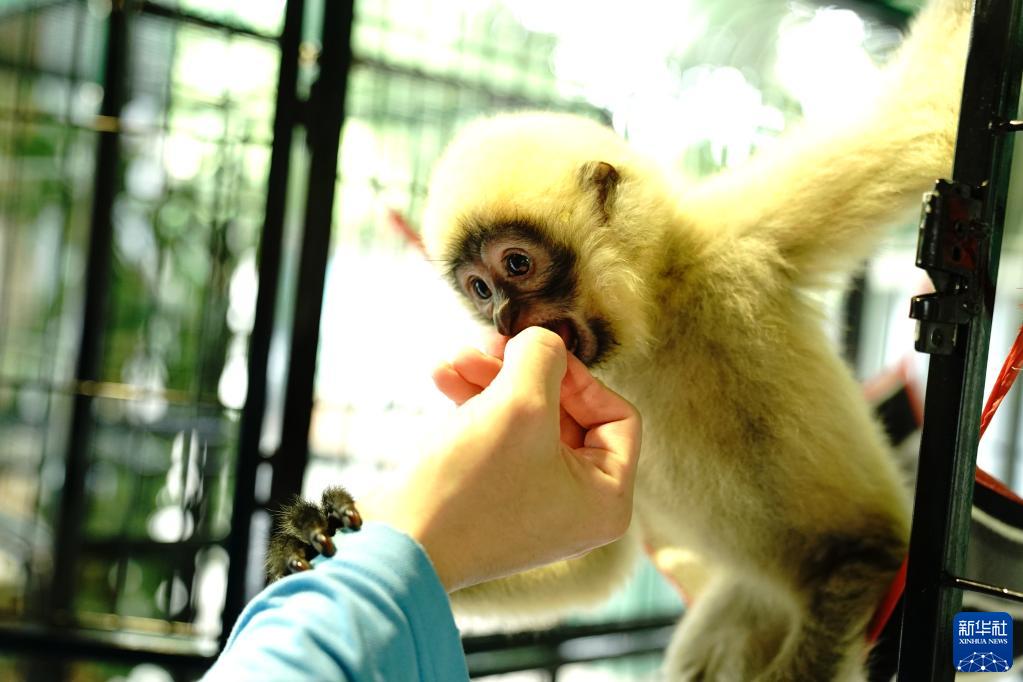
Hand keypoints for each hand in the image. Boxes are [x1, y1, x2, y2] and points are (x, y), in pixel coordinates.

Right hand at [360, 326, 640, 591]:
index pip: (617, 416)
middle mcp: (578, 507)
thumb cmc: (470, 486)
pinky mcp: (496, 499)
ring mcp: (535, 504)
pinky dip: (476, 406)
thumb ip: (543, 356)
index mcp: (606, 498)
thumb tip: (544, 340)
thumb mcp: (519, 403)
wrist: (398, 545)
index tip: (533, 358)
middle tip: (486, 346)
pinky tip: (443, 378)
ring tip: (454, 361)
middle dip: (522, 373)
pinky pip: (499, 439)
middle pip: (566, 413)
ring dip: (491, 382)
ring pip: (527, 419)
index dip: (577, 377)